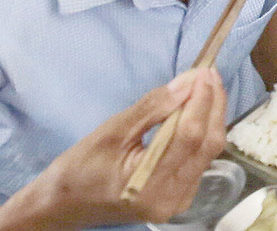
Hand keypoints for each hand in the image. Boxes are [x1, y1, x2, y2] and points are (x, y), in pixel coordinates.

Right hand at [5, 68, 227, 229]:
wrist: (63, 206)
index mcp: (149, 185)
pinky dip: (202, 132)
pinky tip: (198, 110)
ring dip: (211, 116)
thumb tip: (187, 83)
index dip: (201, 100)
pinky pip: (200, 160)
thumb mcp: (111, 132)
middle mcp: (170, 199)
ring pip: (208, 152)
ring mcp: (178, 202)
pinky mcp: (179, 197)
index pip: (189, 136)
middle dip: (212, 104)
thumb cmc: (79, 170)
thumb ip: (152, 109)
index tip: (203, 71)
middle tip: (208, 72)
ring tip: (206, 85)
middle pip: (206, 145)